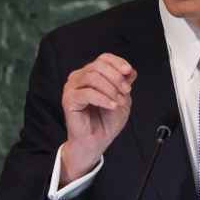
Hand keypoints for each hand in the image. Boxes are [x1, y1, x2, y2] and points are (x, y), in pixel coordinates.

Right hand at [60, 53, 136, 184]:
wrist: (97, 141)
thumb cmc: (106, 121)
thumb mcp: (122, 98)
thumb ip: (125, 83)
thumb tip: (130, 71)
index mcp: (92, 74)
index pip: (104, 58)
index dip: (118, 62)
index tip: (129, 71)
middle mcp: (80, 78)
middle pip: (98, 66)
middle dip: (116, 77)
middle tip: (126, 91)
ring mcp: (73, 87)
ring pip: (92, 77)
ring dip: (110, 89)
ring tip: (119, 101)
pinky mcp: (69, 99)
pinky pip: (87, 93)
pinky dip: (102, 98)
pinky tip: (111, 105)